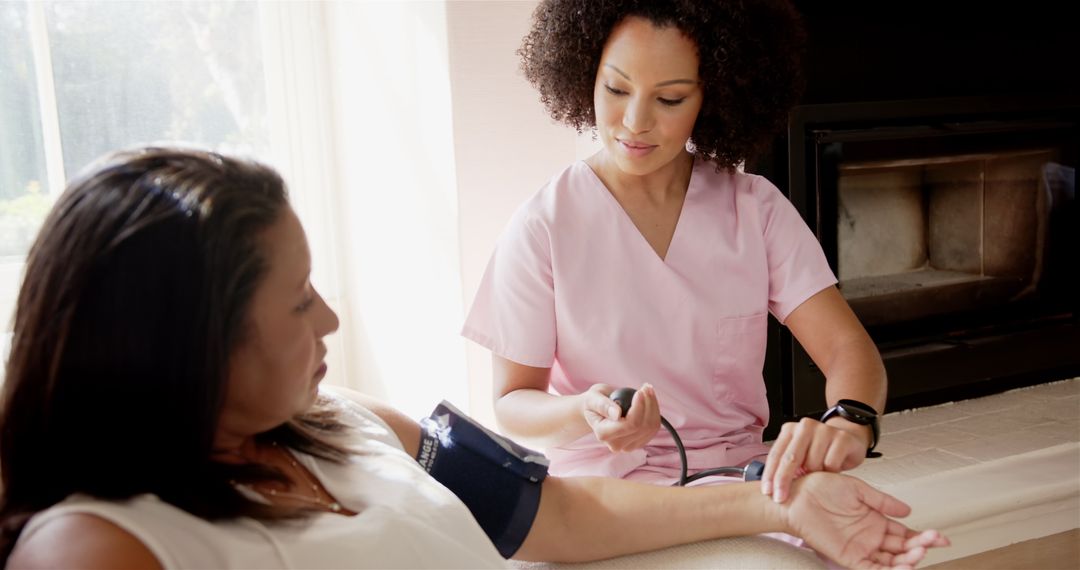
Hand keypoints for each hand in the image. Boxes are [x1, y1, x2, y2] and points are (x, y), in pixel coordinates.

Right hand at [582, 383, 660, 452]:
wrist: (597, 410)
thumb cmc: (594, 402)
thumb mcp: (593, 398)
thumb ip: (603, 405)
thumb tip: (617, 414)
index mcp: (603, 434)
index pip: (630, 425)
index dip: (639, 407)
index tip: (640, 392)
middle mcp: (616, 444)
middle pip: (643, 426)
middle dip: (648, 404)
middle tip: (645, 386)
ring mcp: (628, 446)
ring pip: (651, 427)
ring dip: (653, 406)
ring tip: (647, 390)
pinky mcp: (638, 442)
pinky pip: (654, 428)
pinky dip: (654, 412)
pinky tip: (649, 401)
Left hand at [763, 417, 866, 502]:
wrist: (849, 440)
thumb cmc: (820, 451)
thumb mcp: (800, 455)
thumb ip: (787, 466)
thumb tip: (771, 488)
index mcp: (790, 430)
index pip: (776, 454)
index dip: (770, 474)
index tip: (767, 492)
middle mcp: (805, 426)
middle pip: (790, 458)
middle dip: (783, 480)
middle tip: (781, 497)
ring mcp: (824, 430)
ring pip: (812, 463)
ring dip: (813, 477)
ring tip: (818, 475)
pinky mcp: (842, 437)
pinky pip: (831, 463)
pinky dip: (830, 473)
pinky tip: (832, 471)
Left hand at [783, 472, 949, 568]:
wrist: (797, 495)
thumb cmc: (821, 489)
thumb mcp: (858, 490)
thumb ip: (883, 501)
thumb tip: (908, 511)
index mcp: (875, 521)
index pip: (906, 534)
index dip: (924, 537)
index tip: (941, 537)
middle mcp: (871, 537)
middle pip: (903, 549)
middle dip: (921, 548)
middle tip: (933, 542)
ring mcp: (861, 548)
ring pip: (892, 562)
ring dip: (908, 561)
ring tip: (919, 553)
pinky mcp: (849, 557)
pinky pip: (872, 569)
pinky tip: (902, 568)